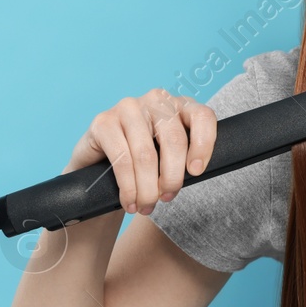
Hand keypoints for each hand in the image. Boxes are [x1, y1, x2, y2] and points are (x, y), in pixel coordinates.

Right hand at [64, 88, 215, 215]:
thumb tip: (195, 173)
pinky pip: (121, 159)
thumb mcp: (171, 156)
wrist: (101, 165)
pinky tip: (129, 201)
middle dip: (172, 177)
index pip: (202, 117)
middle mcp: (156, 100)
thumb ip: (187, 157)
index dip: (204, 146)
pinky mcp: (103, 121)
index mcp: (181, 105)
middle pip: (174, 140)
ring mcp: (128, 107)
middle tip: (167, 198)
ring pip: (146, 154)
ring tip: (146, 205)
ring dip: (148, 188)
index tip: (196, 172)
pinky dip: (128, 186)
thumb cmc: (145, 161)